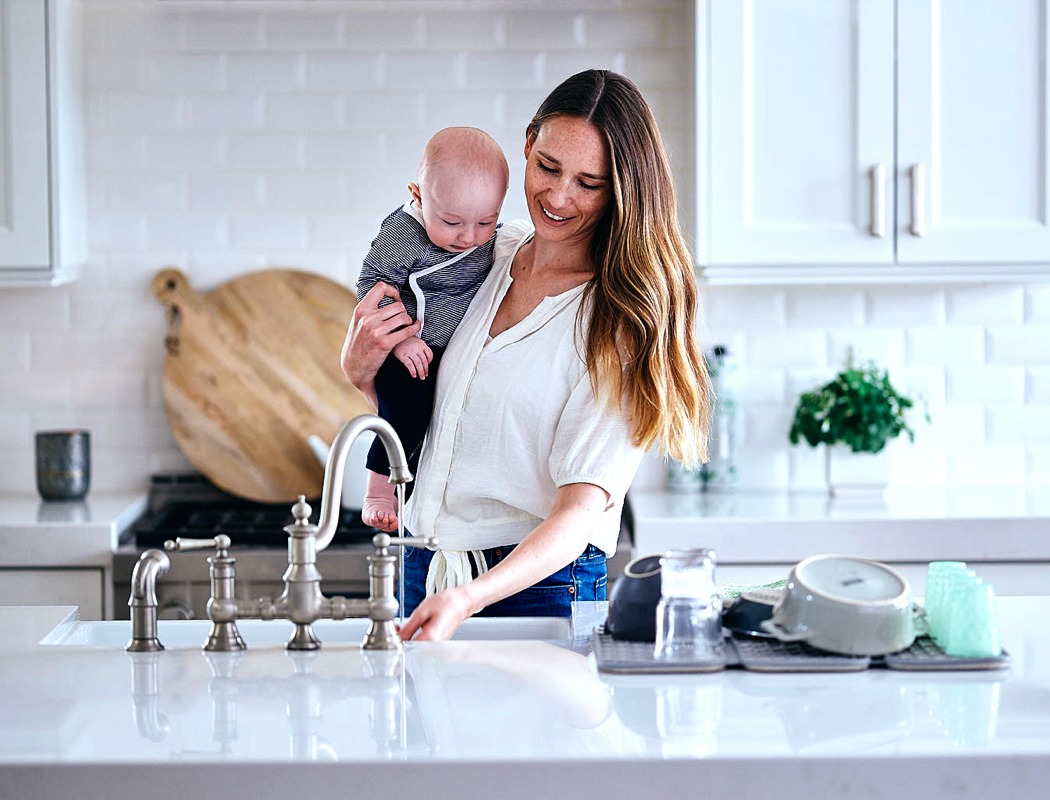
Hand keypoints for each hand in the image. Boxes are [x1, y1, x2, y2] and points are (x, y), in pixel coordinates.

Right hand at [340, 282, 420, 406]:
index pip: (380, 288)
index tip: (396, 299)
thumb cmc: (358, 343)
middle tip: (402, 317)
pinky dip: (414, 328)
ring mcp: (376, 331)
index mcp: (361, 310)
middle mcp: (368, 318)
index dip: (392, 290)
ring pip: (404, 317)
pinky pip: (407, 331)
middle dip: (403, 311)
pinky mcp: (385, 343)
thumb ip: (369, 310)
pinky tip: (416, 327)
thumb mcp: (357, 322)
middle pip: (397, 305)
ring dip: (408, 320)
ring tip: (406, 324)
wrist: (354, 366)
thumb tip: (383, 293)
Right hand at [392, 337, 433, 379]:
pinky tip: (414, 375)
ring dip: (421, 372)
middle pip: (424, 360)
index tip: (428, 365)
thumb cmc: (405, 339)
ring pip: (418, 363)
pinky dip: (412, 371)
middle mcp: (417, 348)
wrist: (395, 334)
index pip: (430, 354)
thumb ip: (422, 348)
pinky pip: (409, 365)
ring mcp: (410, 352)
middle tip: (425, 375)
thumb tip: (426, 358)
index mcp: (421, 344)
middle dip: (426, 369)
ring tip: (421, 376)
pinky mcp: (403, 355)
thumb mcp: (416, 341)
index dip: (430, 361)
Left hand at [398, 585, 474, 641]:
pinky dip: (416, 637)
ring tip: (406, 626)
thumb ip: (409, 627)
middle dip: (402, 638)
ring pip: (417, 647)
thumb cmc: (446, 603)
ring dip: (408, 638)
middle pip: (411, 649)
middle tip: (397, 627)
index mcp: (431, 638)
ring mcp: (438, 645)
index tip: (394, 630)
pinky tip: (415, 628)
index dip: (397, 639)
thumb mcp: (422, 611)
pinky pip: (423, 644)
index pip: (407, 646)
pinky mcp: (438, 643)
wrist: (462, 602)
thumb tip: (398, 637)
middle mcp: (435, 645)